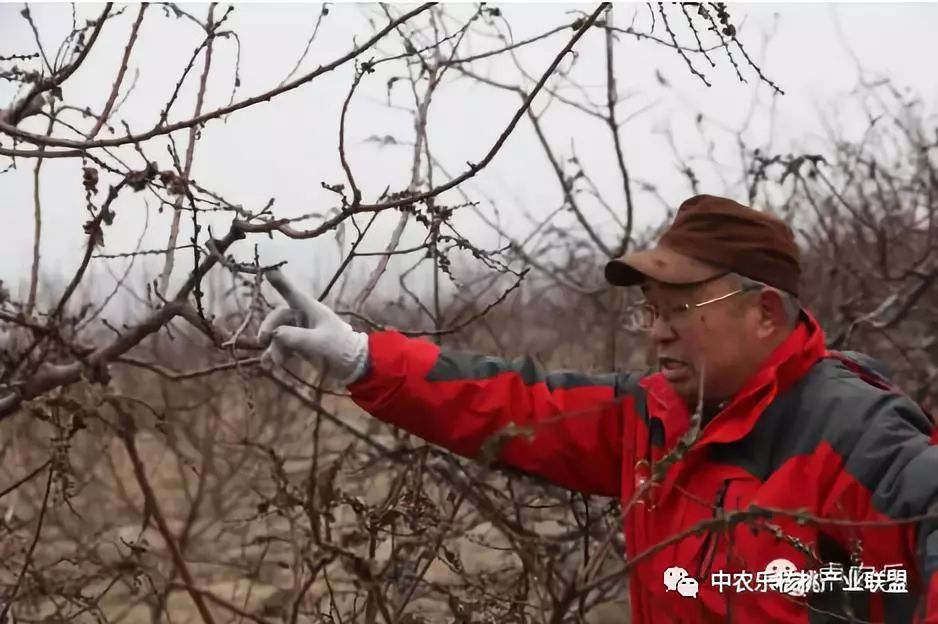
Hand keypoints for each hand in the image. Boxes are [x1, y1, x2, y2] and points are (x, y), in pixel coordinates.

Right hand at [257, 269, 368, 385]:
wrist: (354, 366)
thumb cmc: (340, 348)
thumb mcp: (319, 342)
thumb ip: (296, 337)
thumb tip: (274, 334)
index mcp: (311, 310)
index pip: (292, 294)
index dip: (280, 283)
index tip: (268, 270)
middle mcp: (304, 318)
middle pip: (279, 317)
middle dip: (269, 327)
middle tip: (263, 340)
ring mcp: (302, 332)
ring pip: (279, 333)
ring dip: (273, 346)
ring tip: (274, 361)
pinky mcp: (301, 346)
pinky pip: (282, 346)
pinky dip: (275, 354)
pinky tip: (268, 363)